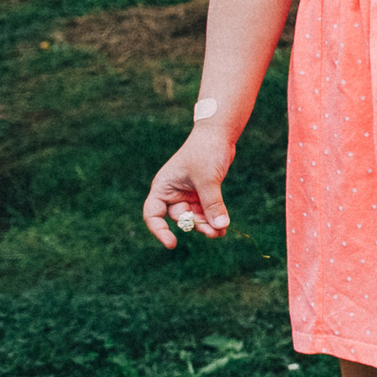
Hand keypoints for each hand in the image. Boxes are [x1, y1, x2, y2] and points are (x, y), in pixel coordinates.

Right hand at [141, 126, 236, 247]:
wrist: (219, 134)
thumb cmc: (206, 151)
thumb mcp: (207, 179)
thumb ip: (212, 203)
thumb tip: (220, 226)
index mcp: (163, 187)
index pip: (153, 214)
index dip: (159, 230)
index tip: (172, 243)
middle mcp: (172, 192)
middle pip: (179, 218)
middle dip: (196, 226)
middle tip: (214, 232)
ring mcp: (187, 193)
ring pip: (194, 216)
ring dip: (206, 224)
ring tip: (221, 232)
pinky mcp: (201, 192)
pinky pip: (204, 210)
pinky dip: (213, 217)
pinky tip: (223, 227)